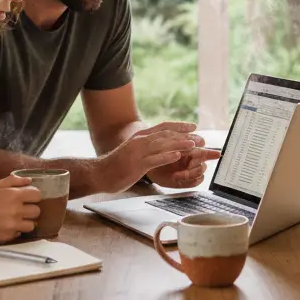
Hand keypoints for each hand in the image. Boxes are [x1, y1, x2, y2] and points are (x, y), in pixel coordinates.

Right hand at [0, 175, 40, 243]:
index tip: (27, 198)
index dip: (33, 196)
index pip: (37, 195)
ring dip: (25, 222)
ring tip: (15, 220)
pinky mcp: (8, 236)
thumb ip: (13, 181)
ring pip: (32, 225)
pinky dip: (15, 230)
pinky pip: (20, 234)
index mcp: (14, 195)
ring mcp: (13, 225)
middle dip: (30, 209)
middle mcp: (16, 210)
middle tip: (20, 210)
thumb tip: (29, 181)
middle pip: (37, 211)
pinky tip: (6, 226)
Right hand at [94, 122, 208, 193]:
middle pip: (166, 134)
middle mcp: (140, 141)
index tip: (194, 126)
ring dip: (179, 143)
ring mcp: (138, 152)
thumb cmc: (118, 164)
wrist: (99, 173)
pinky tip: (176, 156)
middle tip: (200, 138)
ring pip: (162, 144)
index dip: (179, 126)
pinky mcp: (136, 164)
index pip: (163, 127)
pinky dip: (165, 156)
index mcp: (140, 136)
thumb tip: (161, 144)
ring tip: (193, 144)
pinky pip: (153, 159)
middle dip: (184, 135)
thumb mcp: (134, 150)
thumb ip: (147, 146)